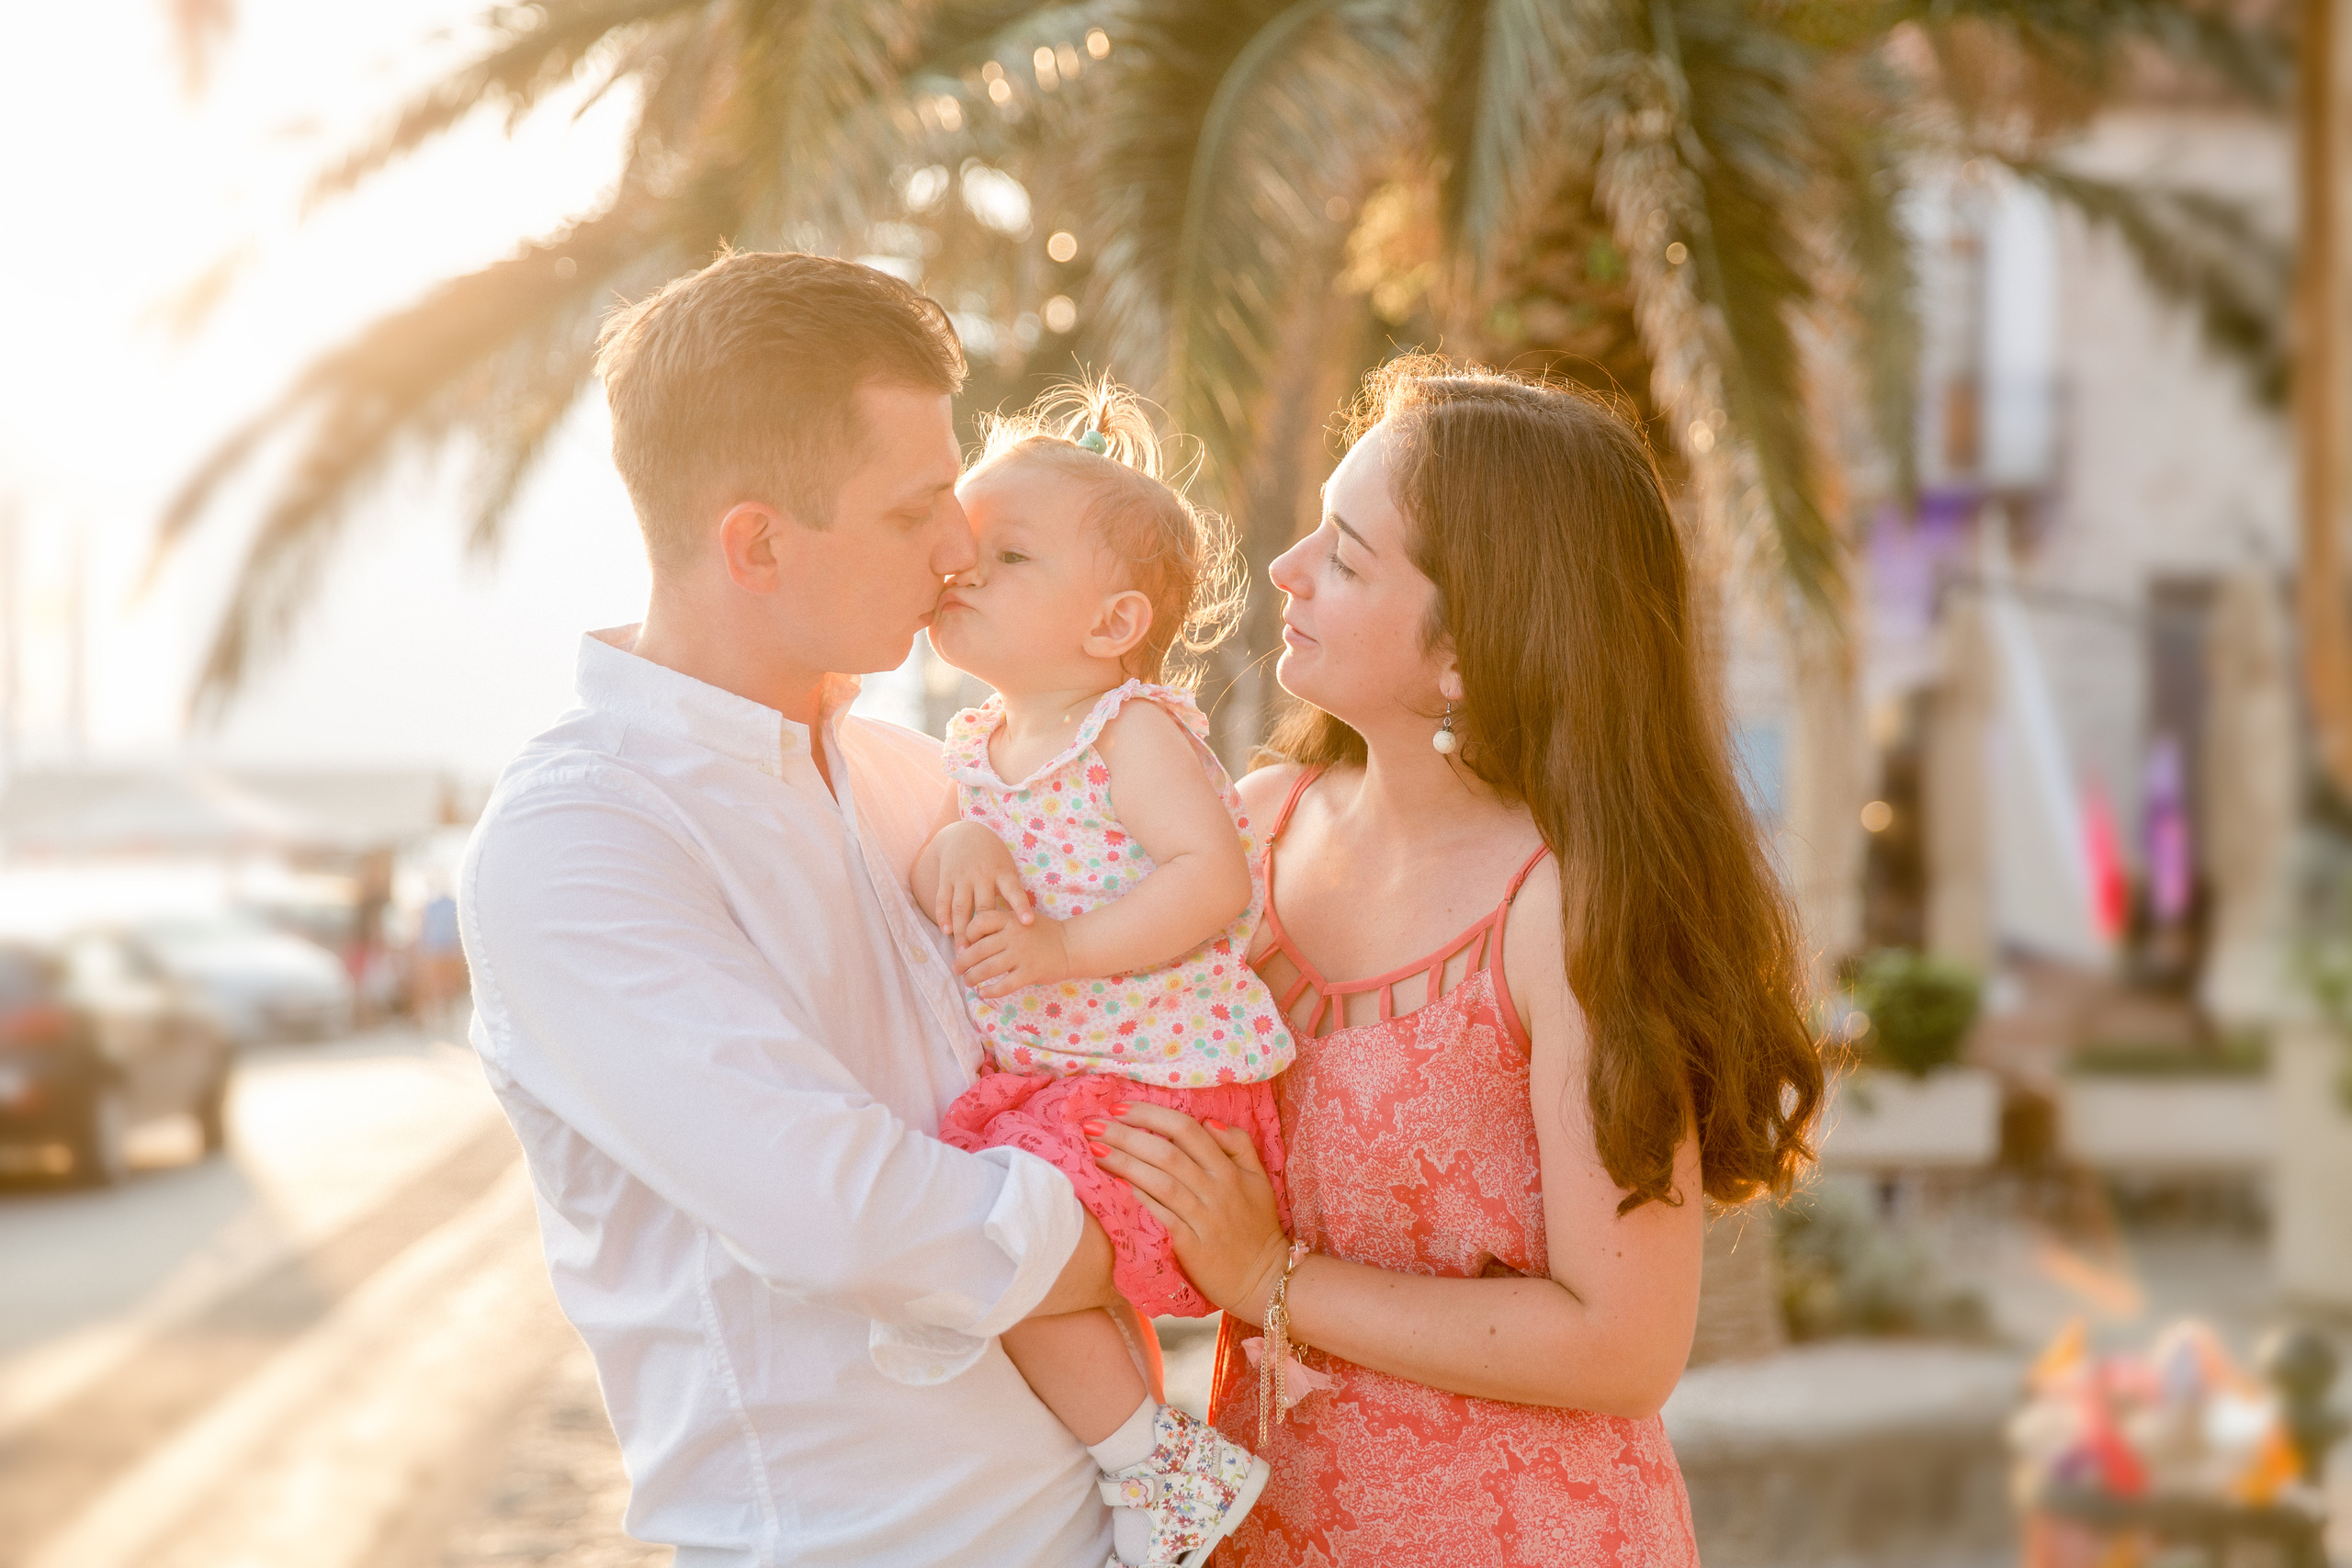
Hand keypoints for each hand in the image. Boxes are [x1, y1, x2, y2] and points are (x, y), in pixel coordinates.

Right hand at [928, 821, 1033, 944]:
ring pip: (961, 907)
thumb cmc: (993, 858)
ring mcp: (962, 877)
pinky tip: (946, 931)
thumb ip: (1011, 891)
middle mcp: (982, 875)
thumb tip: (1024, 922)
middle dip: (983, 932)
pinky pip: (943, 899)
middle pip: (982, 907)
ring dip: (961, 931)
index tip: (1028, 923)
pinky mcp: (946, 878)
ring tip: (962, 951)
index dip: (1021, 906)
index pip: (1014, 891)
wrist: (964, 833)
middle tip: (983, 954)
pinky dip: (943, 915)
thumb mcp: (1006, 867)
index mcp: (1002, 873)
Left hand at [958, 908, 1071, 995]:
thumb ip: (999, 927)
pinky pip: (1004, 985)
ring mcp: (1022, 954)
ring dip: (973, 977)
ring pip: (988, 969)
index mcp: (1010, 919)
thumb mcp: (1021, 919)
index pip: (979, 922)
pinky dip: (991, 991)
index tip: (966, 945)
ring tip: (968, 982)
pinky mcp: (1030, 972)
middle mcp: (1014, 935)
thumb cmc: (1042, 933)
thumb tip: (970, 944)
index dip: (968, 934)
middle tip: (956, 969)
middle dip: (963, 962)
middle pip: (978, 949)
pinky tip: (984, 993)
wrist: (1071, 945)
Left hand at [1092, 1102, 1288, 1325]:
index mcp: (1230, 1169)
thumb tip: (1207, 1120)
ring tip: (1094, 1150)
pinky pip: (1161, 1215)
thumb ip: (1238, 1143)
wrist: (1265, 1279)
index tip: (1119, 1107)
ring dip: (1124, 1163)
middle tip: (1092, 1125)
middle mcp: (1217, 1189)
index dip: (1151, 1115)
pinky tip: (1114, 1185)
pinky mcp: (1191, 1245)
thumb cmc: (1257, 1226)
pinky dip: (1138, 1197)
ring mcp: (1204, 1217)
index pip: (1187, 1130)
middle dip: (1126, 1134)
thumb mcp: (1258, 1178)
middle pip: (1167, 1152)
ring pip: (1160, 1181)